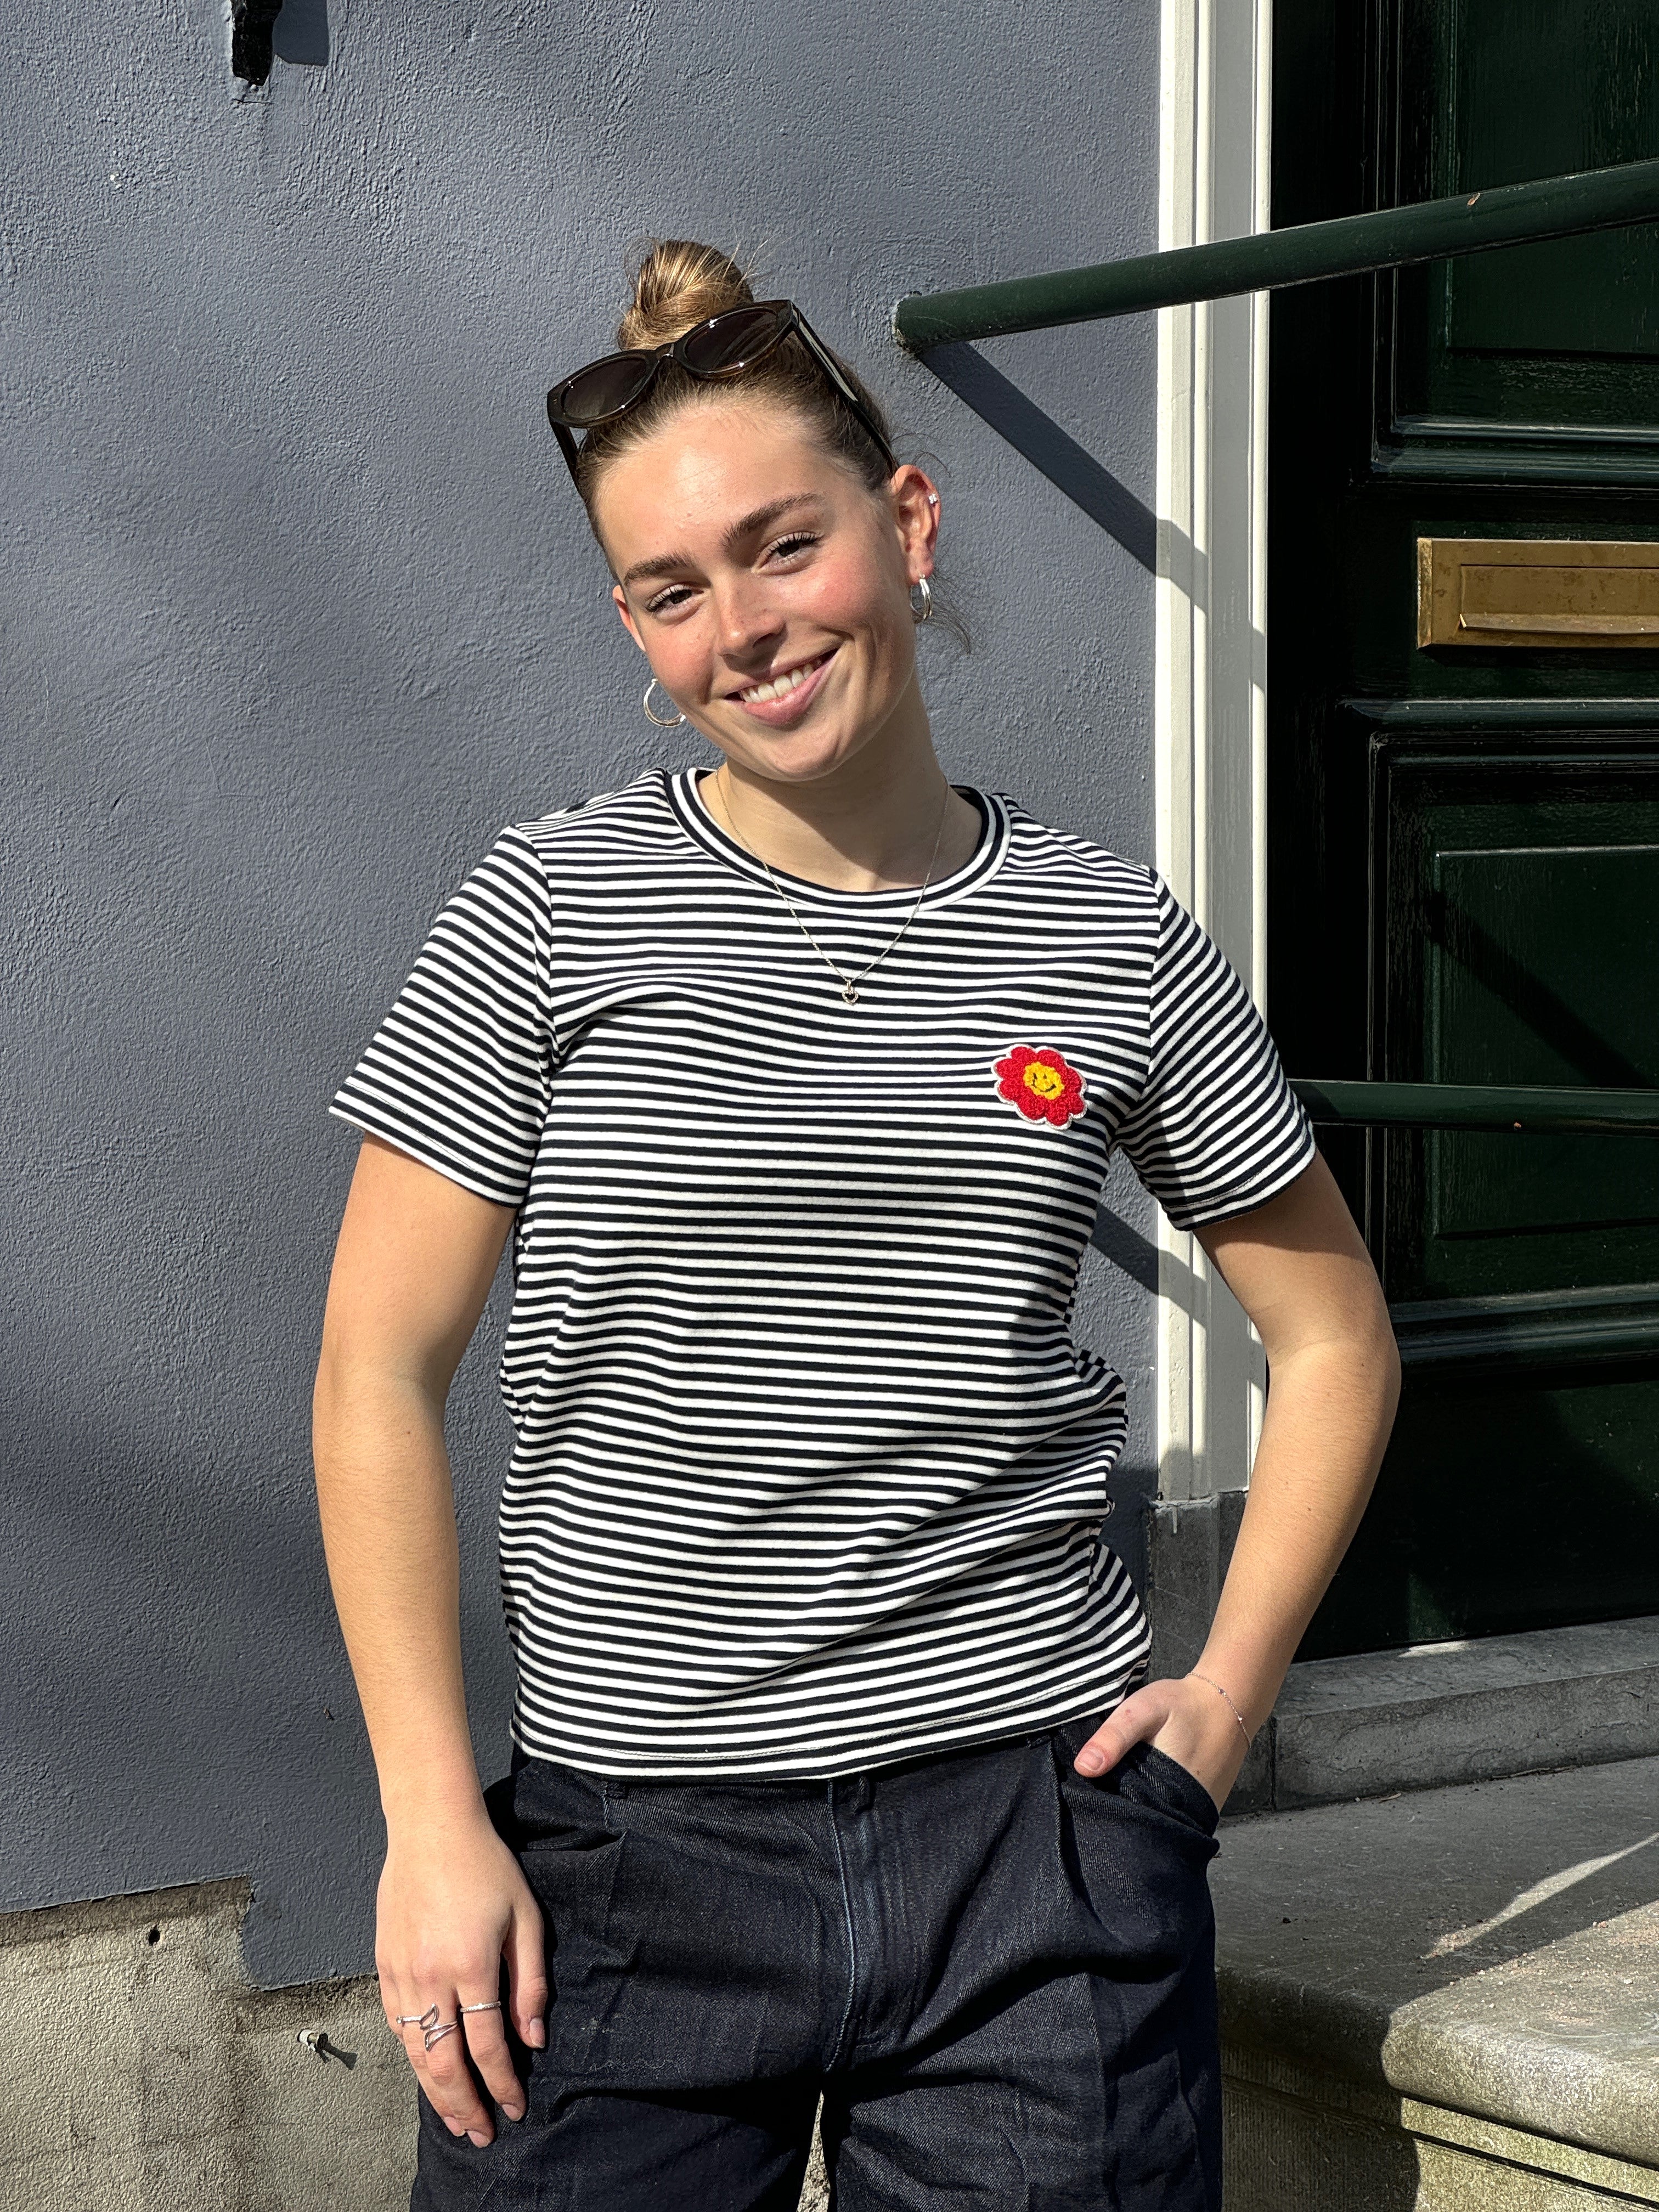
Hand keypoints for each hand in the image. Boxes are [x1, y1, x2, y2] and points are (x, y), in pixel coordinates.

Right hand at [376, 1807, 547, 2147]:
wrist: (431, 1830)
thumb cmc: (486, 1867)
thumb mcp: (526, 1918)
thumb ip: (530, 1981)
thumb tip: (532, 2038)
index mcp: (471, 1965)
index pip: (486, 2046)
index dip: (502, 2084)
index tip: (515, 2107)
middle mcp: (431, 1977)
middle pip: (444, 2063)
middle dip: (465, 2106)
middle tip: (481, 2134)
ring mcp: (402, 1973)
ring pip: (415, 2052)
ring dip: (434, 2092)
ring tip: (453, 2119)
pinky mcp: (384, 1966)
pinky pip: (397, 2024)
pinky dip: (412, 2055)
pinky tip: (427, 2069)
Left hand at [1072, 1673, 1251, 1810]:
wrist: (1228, 1703)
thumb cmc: (1184, 1705)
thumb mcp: (1144, 1710)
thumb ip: (1114, 1737)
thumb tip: (1083, 1768)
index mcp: (1163, 1796)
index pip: (1123, 1819)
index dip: (1102, 1809)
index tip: (1084, 1796)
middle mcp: (1182, 1814)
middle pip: (1140, 1823)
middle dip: (1118, 1809)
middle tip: (1099, 1788)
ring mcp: (1196, 1815)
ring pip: (1157, 1819)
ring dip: (1138, 1806)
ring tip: (1122, 1784)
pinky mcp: (1203, 1809)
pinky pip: (1172, 1813)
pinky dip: (1158, 1801)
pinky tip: (1146, 1783)